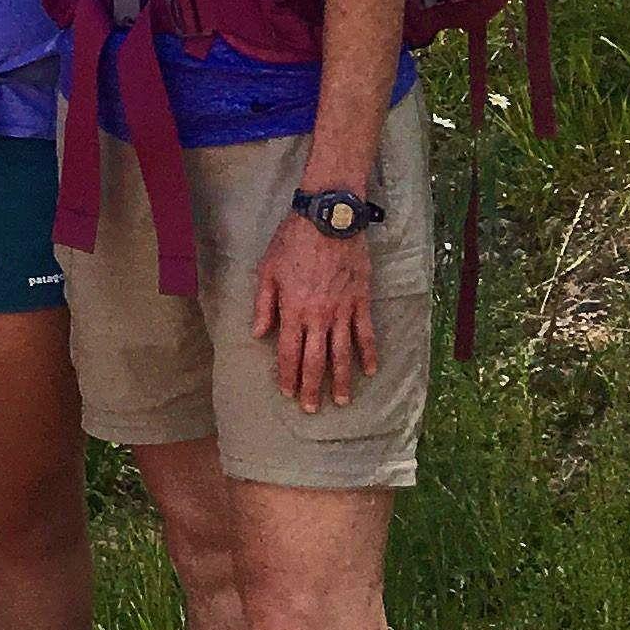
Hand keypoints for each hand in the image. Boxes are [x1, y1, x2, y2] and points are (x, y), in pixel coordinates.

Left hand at [253, 215, 381, 407]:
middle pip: (315, 360)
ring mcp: (343, 311)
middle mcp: (318, 316)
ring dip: (342, 380)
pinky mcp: (361, 302)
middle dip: (312, 387)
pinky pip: (366, 334)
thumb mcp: (267, 270)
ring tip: (341, 400)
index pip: (288, 351)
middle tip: (312, 409)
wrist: (328, 220)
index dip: (287, 374)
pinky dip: (369, 354)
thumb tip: (258, 332)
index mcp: (293, 309)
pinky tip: (370, 371)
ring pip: (342, 354)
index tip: (287, 392)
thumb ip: (264, 304)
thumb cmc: (292, 242)